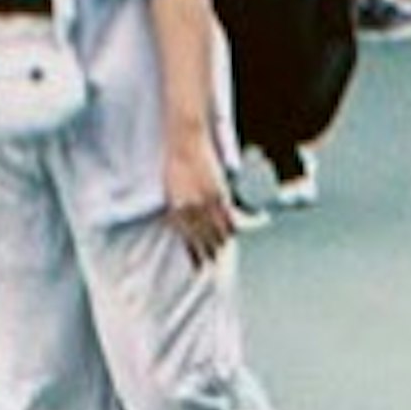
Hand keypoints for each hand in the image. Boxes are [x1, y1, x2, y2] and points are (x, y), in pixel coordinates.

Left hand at [165, 125, 235, 255]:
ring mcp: (207, 204)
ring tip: (225, 248)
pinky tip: (241, 231)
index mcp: (177, 211)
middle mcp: (192, 212)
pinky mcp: (219, 195)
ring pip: (220, 235)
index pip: (189, 243)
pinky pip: (231, 219)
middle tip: (215, 265)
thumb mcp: (170, 188)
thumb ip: (177, 207)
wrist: (184, 139)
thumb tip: (179, 221)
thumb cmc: (174, 161)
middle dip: (211, 254)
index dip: (195, 258)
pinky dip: (237, 228)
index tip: (199, 270)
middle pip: (206, 242)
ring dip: (223, 243)